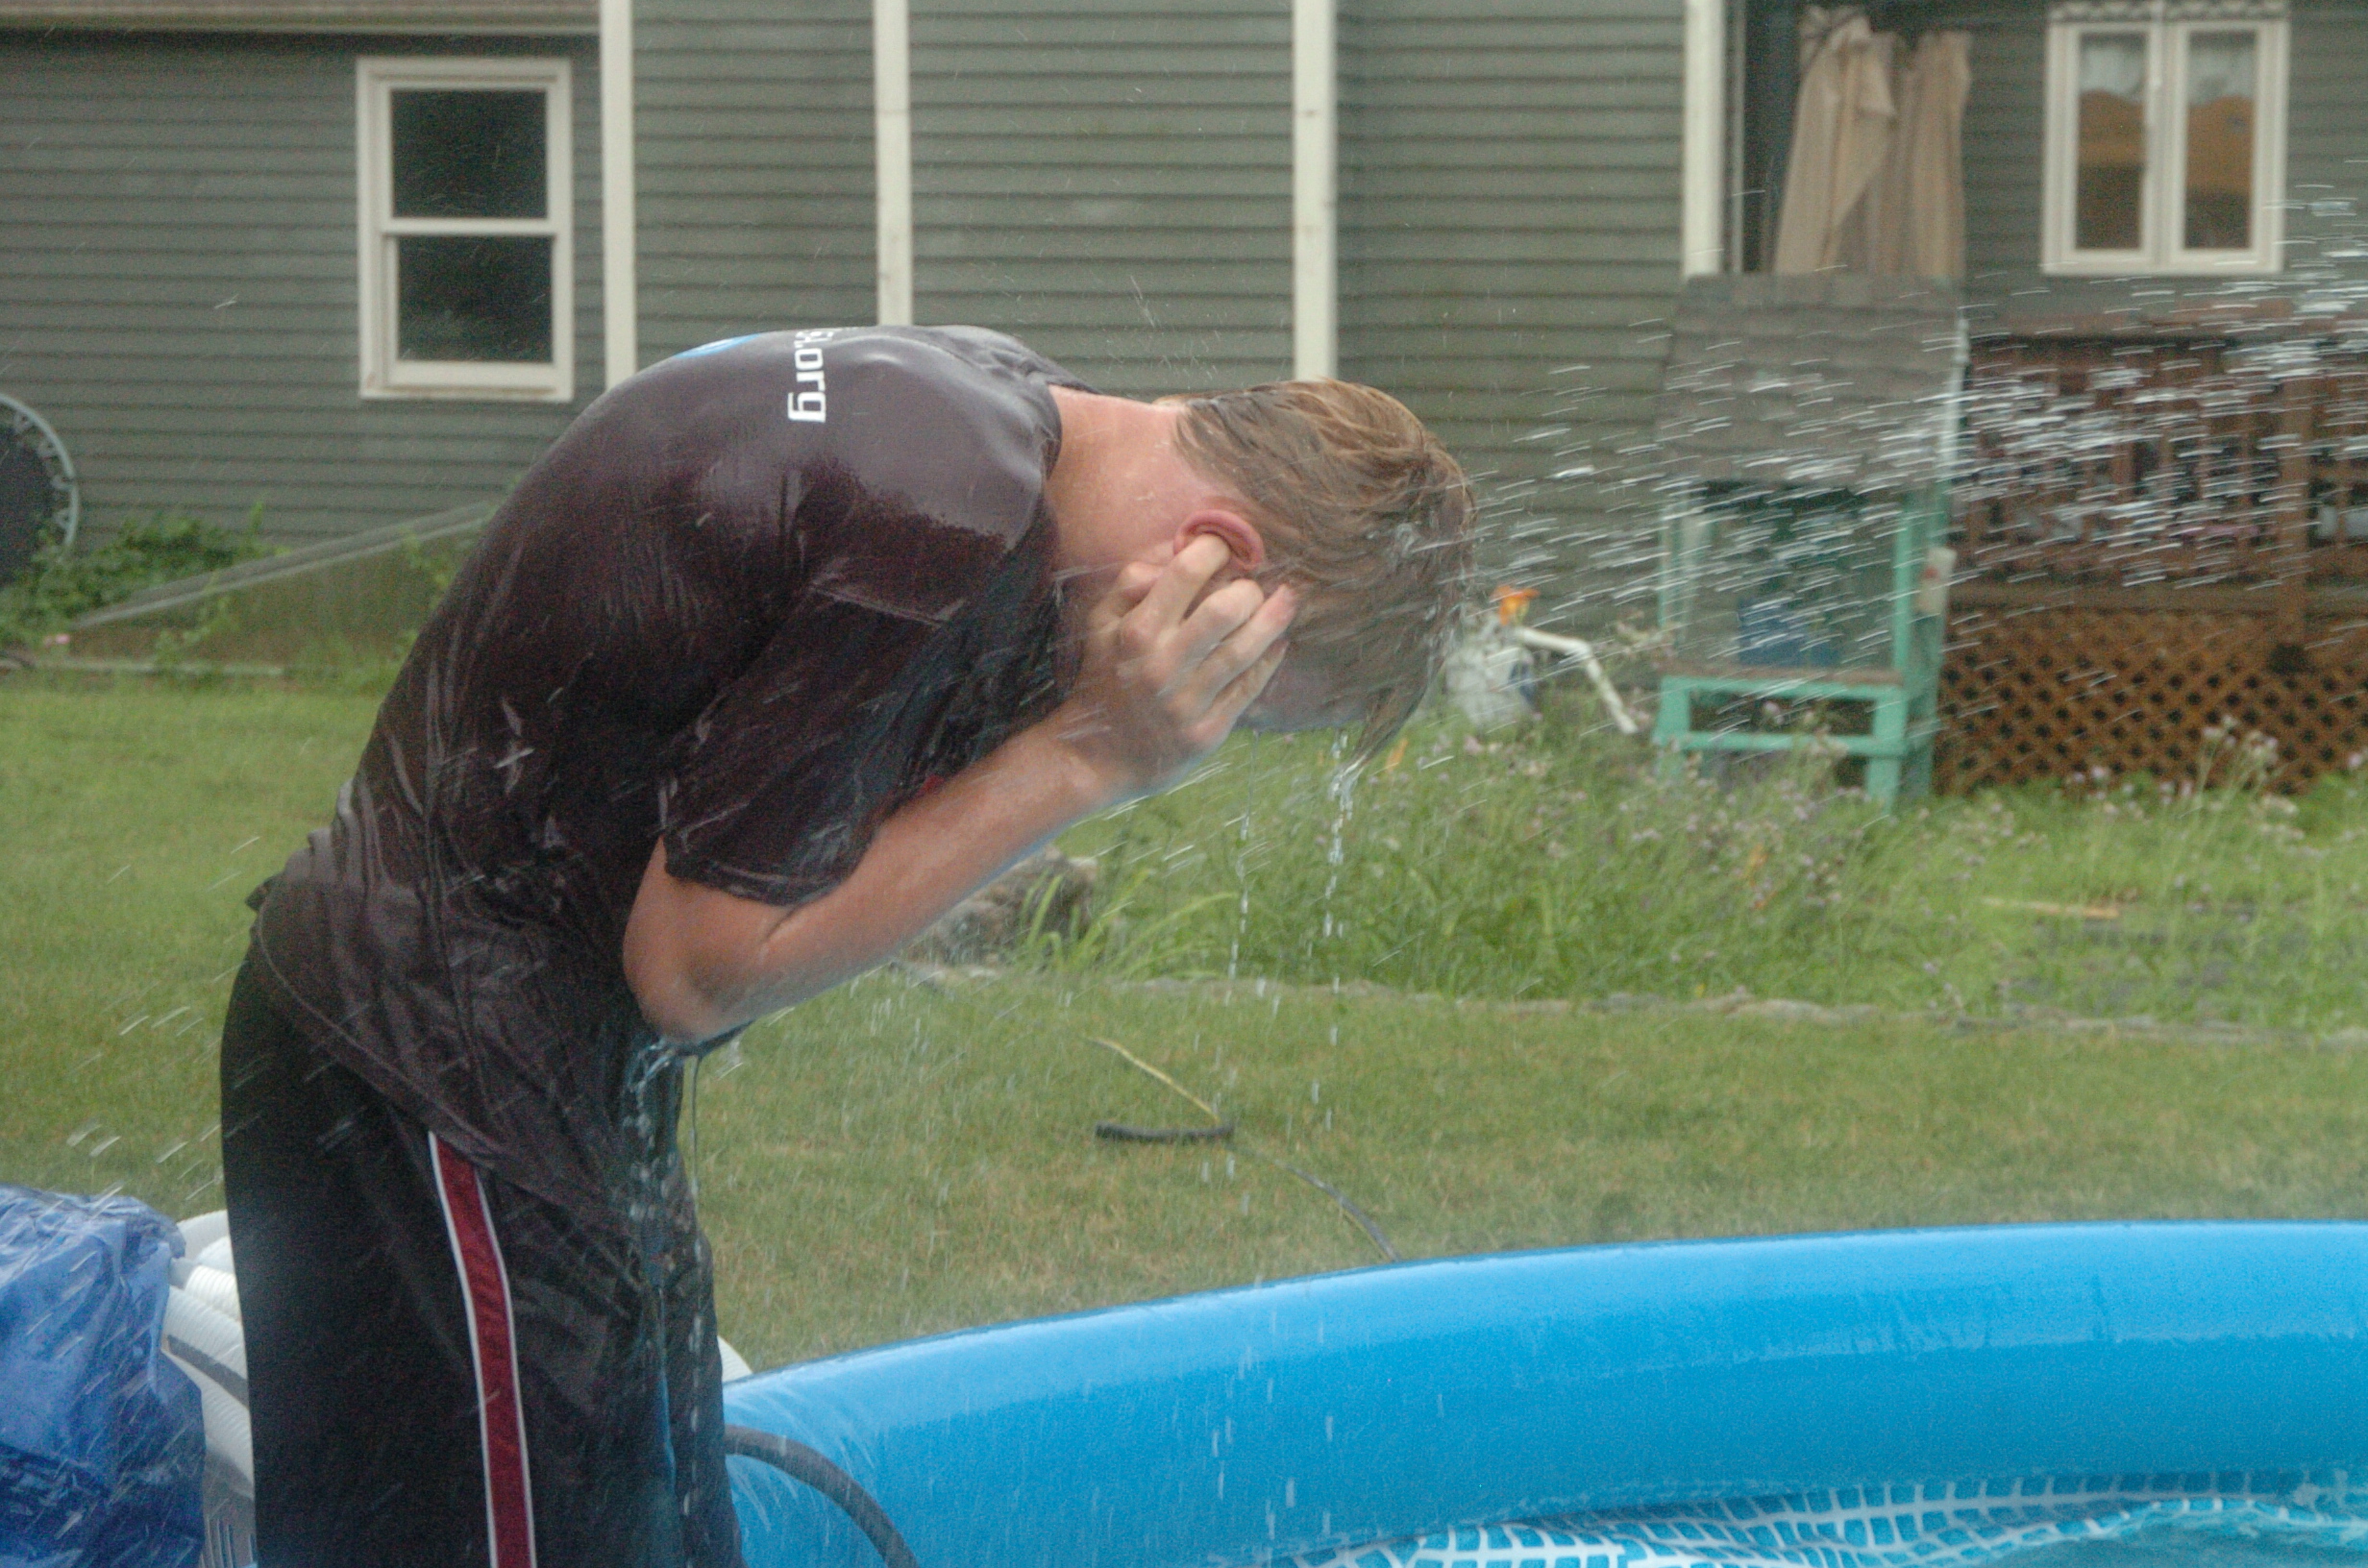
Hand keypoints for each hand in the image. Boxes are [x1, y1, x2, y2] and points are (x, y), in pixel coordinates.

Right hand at [1049, 534, 1296, 803]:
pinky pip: (1247, 690)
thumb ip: (1130, 585)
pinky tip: (1278, 643)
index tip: (1224, 549)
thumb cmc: (1104, 680)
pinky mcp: (1206, 732)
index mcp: (1136, 633)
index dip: (1213, 550)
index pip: (1184, 574)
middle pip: (1224, 611)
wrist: (1098, 757)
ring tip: (1287, 600)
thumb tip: (1173, 553)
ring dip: (1273, 620)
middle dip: (1248, 589)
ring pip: (1243, 652)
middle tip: (1252, 586)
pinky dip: (1268, 662)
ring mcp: (1186, 703)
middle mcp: (1161, 666)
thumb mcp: (1100, 627)